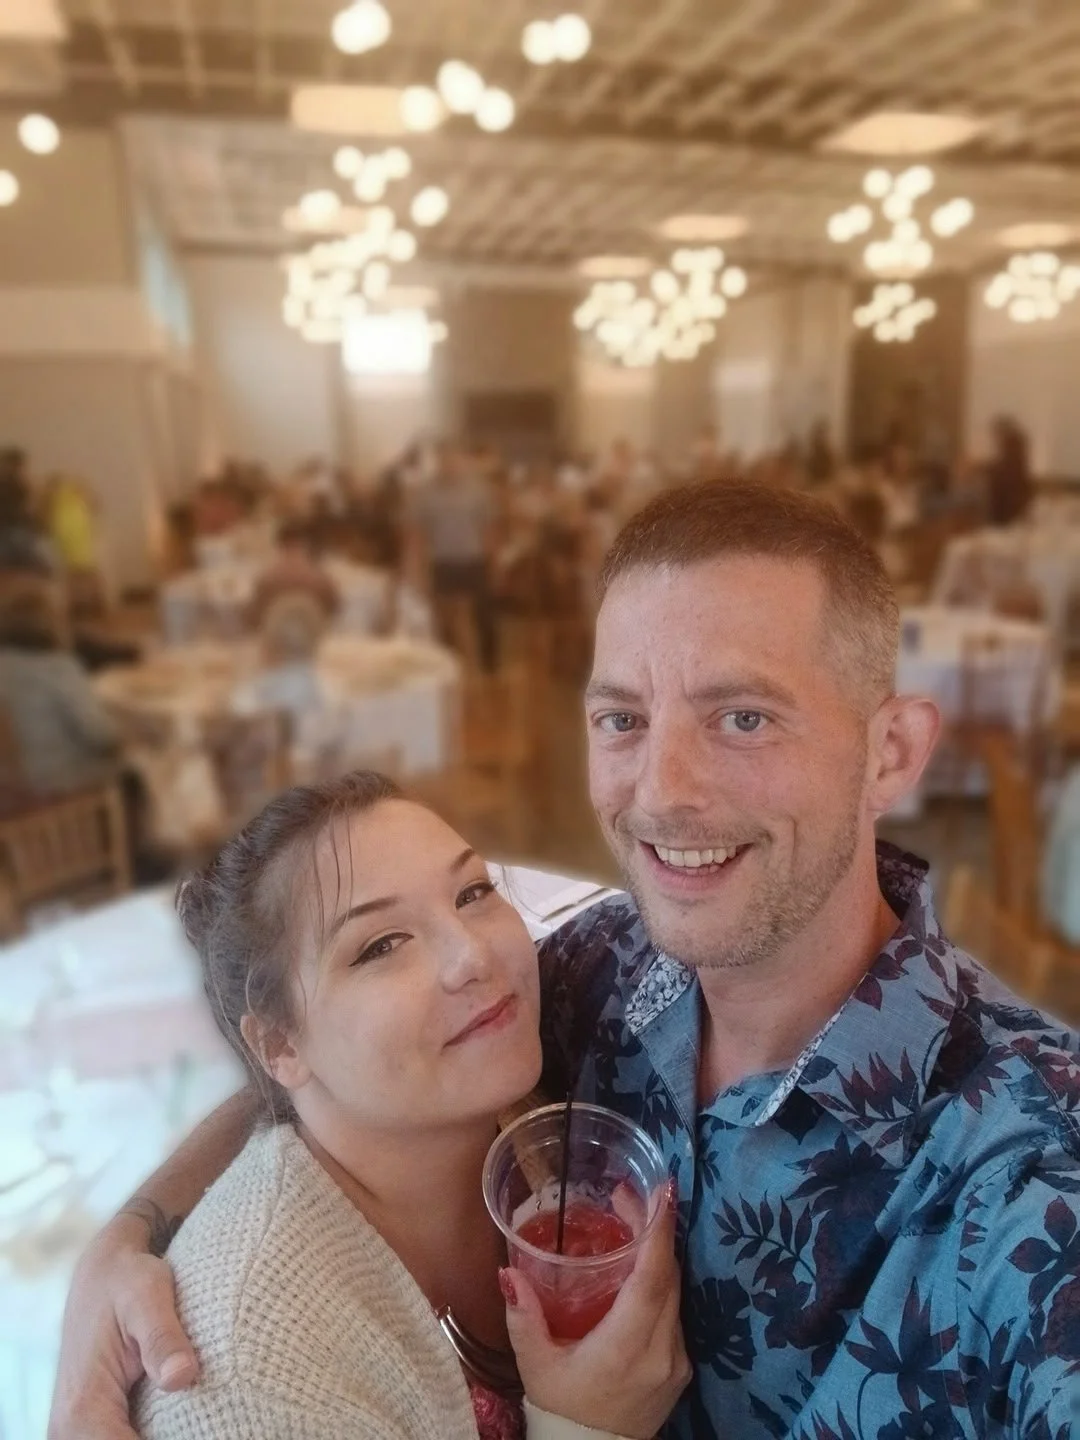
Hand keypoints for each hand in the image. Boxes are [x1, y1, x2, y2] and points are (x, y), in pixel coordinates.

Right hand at [48, 1217, 197, 1439]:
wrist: (102, 1274)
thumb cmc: (126, 1281)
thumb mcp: (147, 1297)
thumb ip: (162, 1339)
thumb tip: (182, 1377)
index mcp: (83, 1407)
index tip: (207, 1432)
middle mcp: (71, 1431)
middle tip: (220, 1425)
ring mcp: (80, 1434)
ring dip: (165, 1438)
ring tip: (208, 1422)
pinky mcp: (93, 1430)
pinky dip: (153, 1436)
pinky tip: (189, 1425)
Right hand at [501, 1184, 689, 1439]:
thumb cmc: (562, 1407)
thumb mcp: (536, 1363)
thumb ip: (524, 1318)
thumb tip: (510, 1272)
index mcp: (625, 1348)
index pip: (652, 1281)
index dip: (659, 1234)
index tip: (660, 1194)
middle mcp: (661, 1351)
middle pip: (668, 1277)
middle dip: (654, 1231)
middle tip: (627, 1197)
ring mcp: (676, 1360)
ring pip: (675, 1292)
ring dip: (658, 1255)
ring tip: (633, 1222)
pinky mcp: (681, 1367)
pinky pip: (675, 1311)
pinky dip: (661, 1283)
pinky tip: (640, 1267)